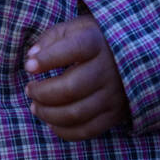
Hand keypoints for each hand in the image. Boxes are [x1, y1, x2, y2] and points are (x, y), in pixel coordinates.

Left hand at [24, 11, 129, 139]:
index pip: (72, 50)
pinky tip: (51, 123)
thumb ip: (50, 39)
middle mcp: (108, 69)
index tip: (29, 67)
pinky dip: (65, 131)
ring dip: (49, 114)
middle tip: (29, 90)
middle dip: (42, 93)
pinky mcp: (115, 114)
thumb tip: (31, 58)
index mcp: (95, 42)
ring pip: (77, 113)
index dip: (47, 60)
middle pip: (71, 88)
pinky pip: (88, 130)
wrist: (130, 55)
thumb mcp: (72, 29)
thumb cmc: (90, 41)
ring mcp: (113, 94)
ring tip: (35, 107)